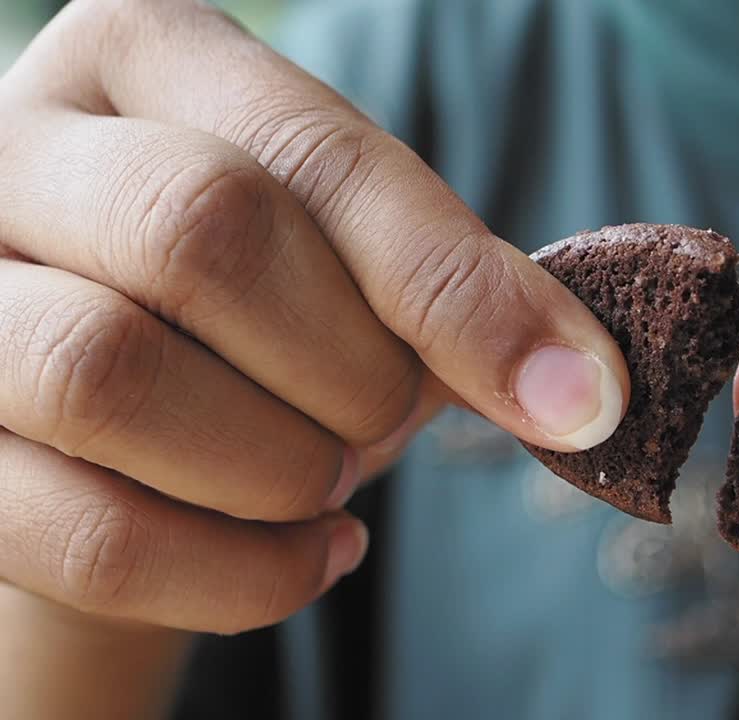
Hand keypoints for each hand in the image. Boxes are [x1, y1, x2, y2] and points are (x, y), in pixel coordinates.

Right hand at [0, 0, 627, 633]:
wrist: (104, 431)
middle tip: (388, 424)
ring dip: (278, 466)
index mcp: (147, 56)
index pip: (316, 155)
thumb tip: (583, 387)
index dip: (458, 284)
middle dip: (347, 367)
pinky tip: (308, 559)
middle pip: (203, 234)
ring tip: (326, 483)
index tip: (581, 396)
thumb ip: (442, 292)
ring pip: (110, 371)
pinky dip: (237, 574)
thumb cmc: (244, 324)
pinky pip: (83, 531)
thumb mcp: (344, 267)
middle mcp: (12, 140)